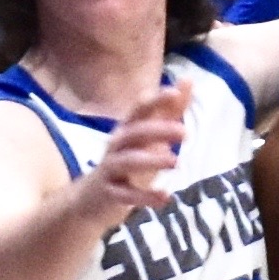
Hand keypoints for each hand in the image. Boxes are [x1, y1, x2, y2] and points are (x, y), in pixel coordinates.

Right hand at [81, 78, 188, 219]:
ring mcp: (111, 169)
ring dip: (152, 160)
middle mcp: (117, 145)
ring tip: (176, 162)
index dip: (155, 100)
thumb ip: (170, 111)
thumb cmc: (126, 162)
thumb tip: (188, 80)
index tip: (175, 93)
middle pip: (135, 132)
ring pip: (129, 161)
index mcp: (128, 128)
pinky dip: (144, 196)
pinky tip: (164, 198)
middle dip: (158, 130)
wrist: (90, 200)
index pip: (140, 109)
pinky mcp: (109, 194)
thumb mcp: (147, 136)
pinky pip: (126, 194)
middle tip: (185, 132)